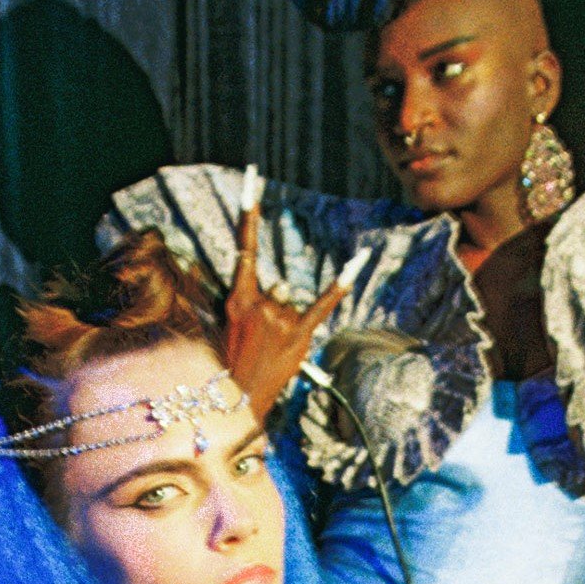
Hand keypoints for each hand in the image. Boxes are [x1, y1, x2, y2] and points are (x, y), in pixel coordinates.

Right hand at [225, 198, 345, 420]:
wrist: (235, 405)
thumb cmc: (226, 366)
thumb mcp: (224, 327)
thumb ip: (249, 302)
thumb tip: (275, 289)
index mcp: (237, 298)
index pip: (245, 247)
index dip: (250, 211)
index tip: (254, 178)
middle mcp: (262, 303)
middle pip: (278, 287)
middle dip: (271, 310)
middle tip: (258, 342)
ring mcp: (282, 319)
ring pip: (291, 304)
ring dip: (284, 325)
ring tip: (271, 352)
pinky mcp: (302, 335)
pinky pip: (324, 303)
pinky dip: (341, 282)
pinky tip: (359, 259)